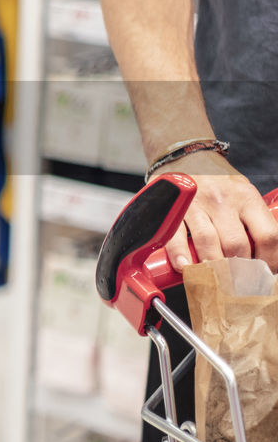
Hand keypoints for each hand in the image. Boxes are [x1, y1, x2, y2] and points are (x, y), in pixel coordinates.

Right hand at [154, 151, 277, 270]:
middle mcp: (223, 200)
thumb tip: (265, 260)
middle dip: (239, 271)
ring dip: (212, 268)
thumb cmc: (218, 183)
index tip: (266, 275)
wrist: (186, 155)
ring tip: (215, 281)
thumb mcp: (244, 195)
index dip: (270, 261)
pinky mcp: (173, 209)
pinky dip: (181, 255)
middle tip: (239, 286)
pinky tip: (186, 267)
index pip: (269, 235)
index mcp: (247, 198)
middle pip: (237, 245)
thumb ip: (253, 222)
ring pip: (209, 243)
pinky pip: (176, 236)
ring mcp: (196, 204)